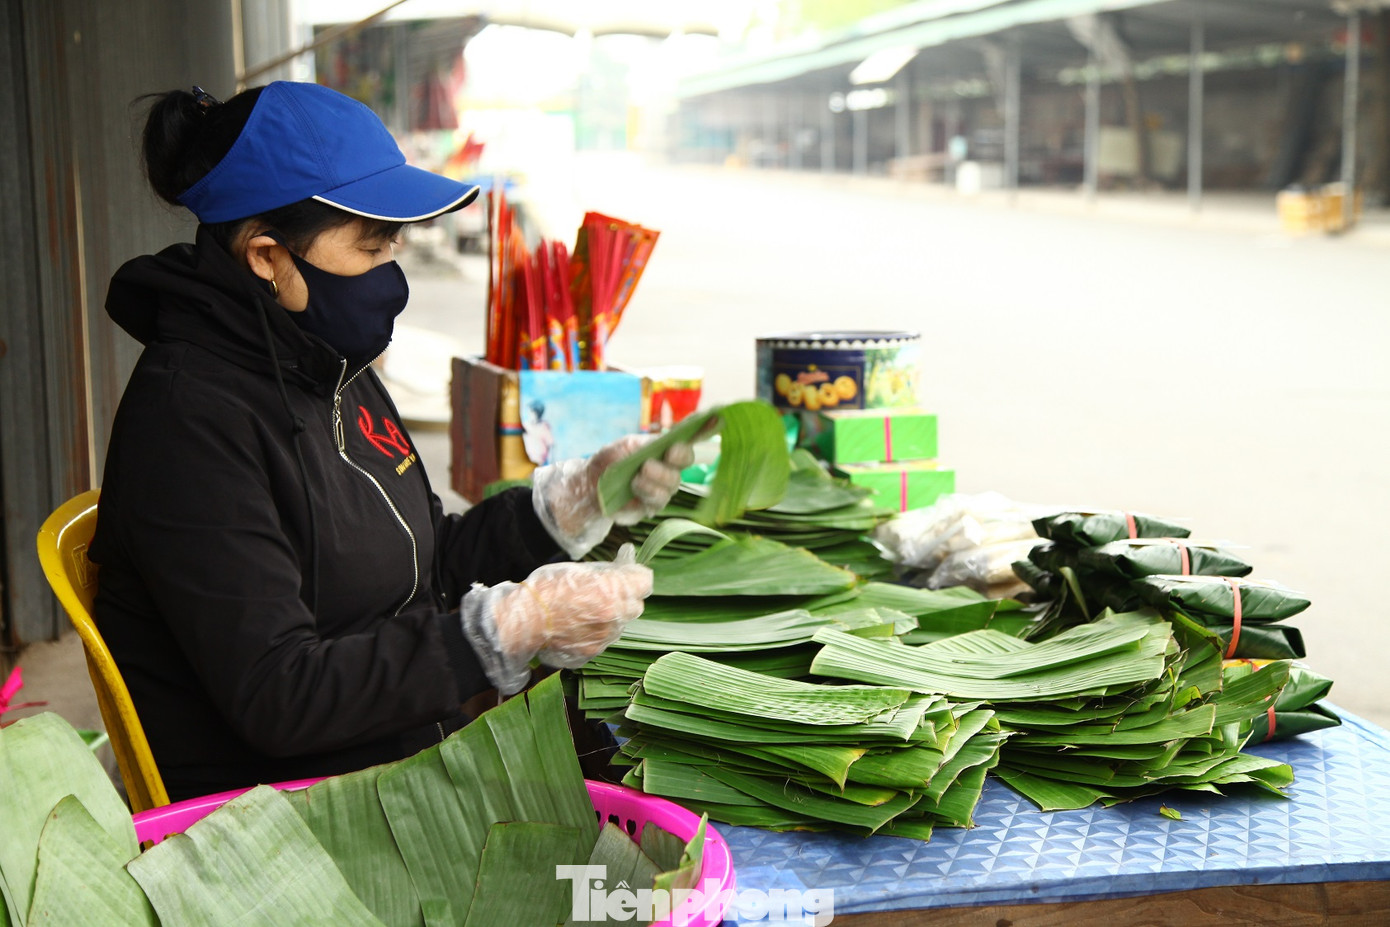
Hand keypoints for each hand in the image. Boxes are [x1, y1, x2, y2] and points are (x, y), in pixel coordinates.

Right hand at [460, 545, 651, 694]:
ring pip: (620, 624)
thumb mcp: (578, 570)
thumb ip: (607, 571)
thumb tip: (626, 562)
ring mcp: (604, 638)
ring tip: (584, 609)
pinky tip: (576, 625)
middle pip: (636, 605)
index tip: (626, 572)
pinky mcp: (593, 652)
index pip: (645, 581)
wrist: (521, 621)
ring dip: (611, 616)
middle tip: (605, 591)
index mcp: (612, 592)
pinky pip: (603, 639)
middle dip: (625, 597)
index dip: (635, 575)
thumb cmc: (545, 589)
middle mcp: (614, 617)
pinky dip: (596, 631)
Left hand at [532, 434, 694, 557]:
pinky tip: (636, 486)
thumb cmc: (609, 461)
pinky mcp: (650, 507)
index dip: (702, 430)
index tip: (710, 420)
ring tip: (640, 474)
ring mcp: (662, 489)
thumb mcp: (625, 446)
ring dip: (658, 477)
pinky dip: (648, 492)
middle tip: (664, 454)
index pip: (688, 438)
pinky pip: (658, 501)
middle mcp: (668, 468)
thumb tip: (668, 439)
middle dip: (678, 457)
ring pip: (673, 484)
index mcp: (664, 449)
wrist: (588, 485)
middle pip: (686, 462)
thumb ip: (647, 444)